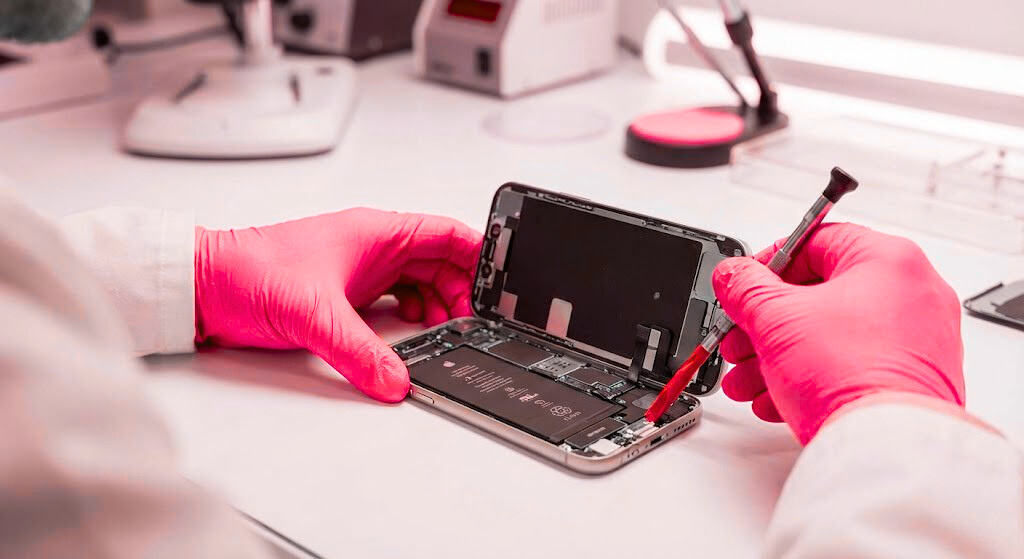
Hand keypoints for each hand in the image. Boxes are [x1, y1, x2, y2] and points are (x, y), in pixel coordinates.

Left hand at [194, 209, 481, 401]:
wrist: (203, 286)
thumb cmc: (248, 272)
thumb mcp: (313, 315)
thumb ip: (358, 353)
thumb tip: (396, 381)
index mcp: (376, 232)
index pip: (446, 233)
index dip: (479, 252)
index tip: (501, 279)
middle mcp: (373, 247)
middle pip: (440, 262)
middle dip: (462, 290)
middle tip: (475, 321)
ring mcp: (360, 270)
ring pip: (420, 283)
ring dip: (438, 306)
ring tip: (449, 331)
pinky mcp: (346, 293)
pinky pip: (395, 301)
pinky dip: (411, 318)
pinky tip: (413, 336)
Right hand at [712, 223, 963, 443]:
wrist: (886, 447)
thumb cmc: (851, 376)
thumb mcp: (775, 319)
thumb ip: (744, 288)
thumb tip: (732, 276)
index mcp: (889, 261)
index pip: (815, 242)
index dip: (768, 264)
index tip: (743, 286)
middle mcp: (912, 295)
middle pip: (819, 295)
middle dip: (765, 324)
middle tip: (739, 339)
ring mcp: (917, 341)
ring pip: (830, 336)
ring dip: (777, 356)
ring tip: (747, 380)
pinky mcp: (911, 382)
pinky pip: (849, 367)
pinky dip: (808, 377)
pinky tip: (775, 398)